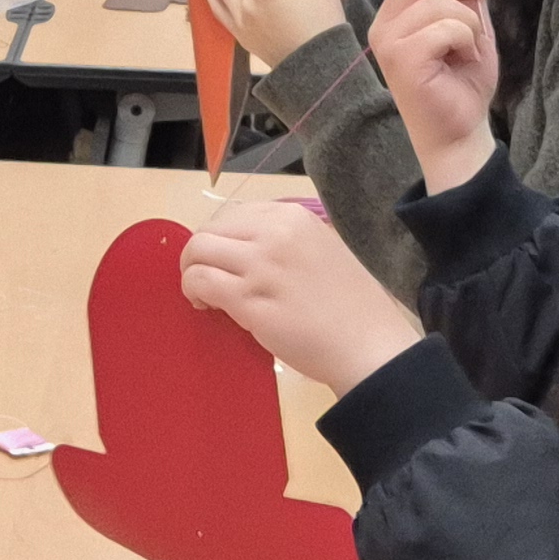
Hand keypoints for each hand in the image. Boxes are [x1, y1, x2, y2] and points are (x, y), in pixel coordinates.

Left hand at [180, 200, 420, 394]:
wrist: (367, 344)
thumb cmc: (352, 305)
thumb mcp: (323, 250)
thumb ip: (285, 241)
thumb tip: (244, 247)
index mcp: (294, 218)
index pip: (235, 214)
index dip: (222, 238)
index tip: (225, 260)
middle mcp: (274, 234)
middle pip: (210, 230)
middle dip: (200, 254)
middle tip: (207, 280)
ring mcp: (260, 266)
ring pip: (198, 251)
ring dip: (191, 272)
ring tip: (203, 294)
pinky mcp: (248, 300)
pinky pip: (200, 282)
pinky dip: (192, 291)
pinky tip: (205, 306)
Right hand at [368, 0, 508, 190]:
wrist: (461, 133)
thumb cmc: (462, 85)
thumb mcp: (472, 29)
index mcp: (395, 16)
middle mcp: (383, 26)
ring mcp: (388, 43)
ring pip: (437, 2)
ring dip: (470, 22)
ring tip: (473, 48)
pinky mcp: (401, 60)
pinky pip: (444, 28)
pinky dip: (467, 40)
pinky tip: (466, 61)